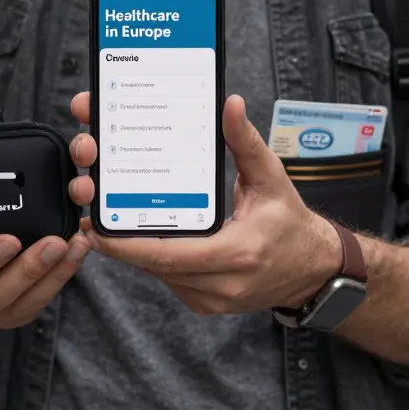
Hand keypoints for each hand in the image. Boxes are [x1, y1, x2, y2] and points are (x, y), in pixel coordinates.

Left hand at [69, 91, 342, 315]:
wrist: (314, 270)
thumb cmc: (290, 222)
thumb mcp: (272, 178)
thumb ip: (245, 143)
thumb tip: (230, 105)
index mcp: (237, 253)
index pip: (170, 256)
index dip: (129, 248)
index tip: (98, 232)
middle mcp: (223, 283)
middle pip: (156, 267)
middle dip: (121, 245)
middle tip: (94, 220)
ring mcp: (213, 299)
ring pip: (159, 276)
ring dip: (134, 253)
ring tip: (110, 224)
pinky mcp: (206, 304)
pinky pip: (169, 282)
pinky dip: (154, 261)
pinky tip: (140, 238)